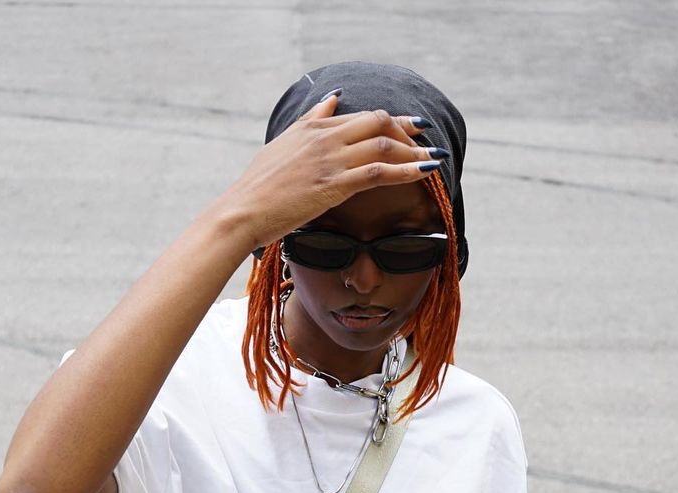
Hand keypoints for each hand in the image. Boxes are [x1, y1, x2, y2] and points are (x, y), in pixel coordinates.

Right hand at [218, 92, 442, 253]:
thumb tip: (332, 97)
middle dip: (407, 129)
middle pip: (378, 122)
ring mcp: (331, 159)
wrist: (243, 209)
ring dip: (413, 151)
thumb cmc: (258, 186)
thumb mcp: (284, 143)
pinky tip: (425, 172)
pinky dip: (407, 169)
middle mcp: (325, 136)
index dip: (390, 119)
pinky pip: (380, 171)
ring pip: (383, 144)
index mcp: (313, 126)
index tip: (410, 124)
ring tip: (433, 158)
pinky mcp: (335, 184)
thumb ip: (311, 119)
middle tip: (426, 138)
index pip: (361, 115)